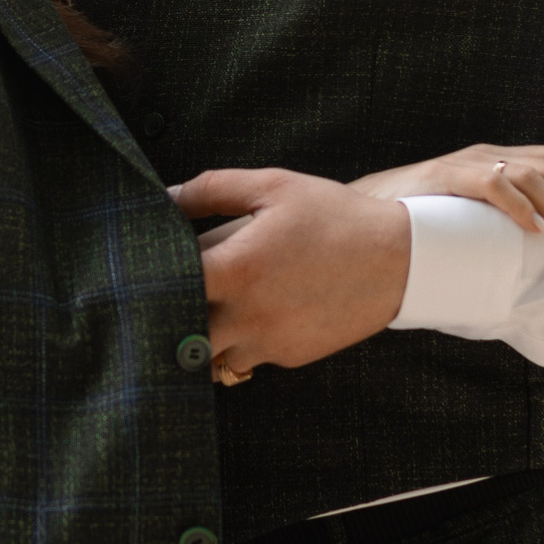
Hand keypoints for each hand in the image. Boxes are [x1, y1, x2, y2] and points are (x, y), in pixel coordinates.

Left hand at [170, 168, 410, 377]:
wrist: (398, 260)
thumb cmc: (334, 217)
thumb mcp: (274, 187)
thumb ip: (212, 189)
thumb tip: (165, 196)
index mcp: (237, 268)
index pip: (166, 286)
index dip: (148, 278)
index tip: (144, 268)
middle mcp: (247, 315)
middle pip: (179, 333)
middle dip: (170, 316)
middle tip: (167, 296)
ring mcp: (267, 342)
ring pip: (209, 354)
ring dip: (204, 333)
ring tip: (217, 303)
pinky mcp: (288, 357)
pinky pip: (247, 356)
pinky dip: (241, 340)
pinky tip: (258, 311)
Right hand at [349, 143, 543, 250]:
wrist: (367, 212)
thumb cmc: (423, 219)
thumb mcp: (474, 213)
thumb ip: (506, 218)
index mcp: (500, 158)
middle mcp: (490, 154)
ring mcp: (469, 164)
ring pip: (532, 178)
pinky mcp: (447, 179)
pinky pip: (491, 187)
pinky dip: (517, 206)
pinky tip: (535, 229)